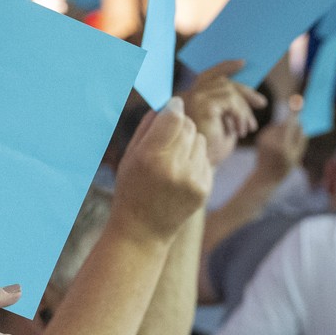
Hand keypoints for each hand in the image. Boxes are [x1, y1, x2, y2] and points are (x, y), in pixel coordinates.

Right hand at [111, 97, 212, 241]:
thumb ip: (147, 127)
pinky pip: (205, 158)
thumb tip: (167, 103)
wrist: (143, 231)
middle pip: (189, 126)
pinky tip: (180, 175)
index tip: (173, 105)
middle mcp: (173, 167)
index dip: (174, 107)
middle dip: (181, 124)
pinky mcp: (204, 188)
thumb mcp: (130, 157)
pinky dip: (195, 160)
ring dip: (189, 142)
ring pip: (200, 140)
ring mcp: (192, 179)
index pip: (173, 117)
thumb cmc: (132, 189)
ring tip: (173, 159)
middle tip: (169, 134)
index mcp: (150, 157)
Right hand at [181, 60, 267, 165]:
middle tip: (262, 104)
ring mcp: (192, 99)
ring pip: (229, 90)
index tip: (243, 63)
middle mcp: (186, 95)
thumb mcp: (223, 124)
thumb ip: (229, 105)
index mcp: (187, 98)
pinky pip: (230, 100)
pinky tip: (240, 131)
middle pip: (221, 80)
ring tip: (247, 128)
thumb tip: (247, 89)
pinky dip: (240, 114)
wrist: (201, 170)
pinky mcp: (201, 105)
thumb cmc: (211, 151)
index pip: (207, 74)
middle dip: (244, 91)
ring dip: (244, 109)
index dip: (225, 66)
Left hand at [253, 117, 306, 182]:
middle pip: (285, 124)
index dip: (295, 115)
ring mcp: (265, 139)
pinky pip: (273, 130)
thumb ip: (301, 141)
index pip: (289, 126)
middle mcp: (272, 142)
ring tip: (286, 142)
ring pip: (279, 126)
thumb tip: (302, 124)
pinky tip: (278, 142)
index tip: (300, 106)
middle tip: (299, 118)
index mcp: (283, 148)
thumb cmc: (284, 168)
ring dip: (286, 128)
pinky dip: (278, 132)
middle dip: (292, 121)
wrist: (265, 177)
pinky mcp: (261, 137)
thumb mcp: (296, 157)